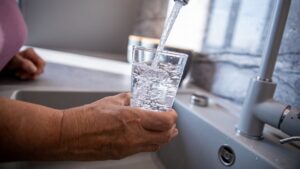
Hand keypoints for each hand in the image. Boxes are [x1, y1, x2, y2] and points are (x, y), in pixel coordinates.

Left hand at [3, 48, 44, 79]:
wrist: (1, 61)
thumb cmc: (6, 59)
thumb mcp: (15, 61)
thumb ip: (25, 64)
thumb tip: (35, 69)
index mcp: (31, 52)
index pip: (42, 63)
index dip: (38, 70)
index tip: (33, 74)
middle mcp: (31, 56)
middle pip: (39, 68)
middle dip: (32, 73)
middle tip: (23, 75)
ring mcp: (29, 62)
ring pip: (35, 72)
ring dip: (28, 75)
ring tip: (19, 74)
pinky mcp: (26, 67)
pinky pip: (31, 73)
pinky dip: (26, 76)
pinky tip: (19, 74)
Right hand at [60, 93, 177, 159]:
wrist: (68, 135)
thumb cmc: (85, 117)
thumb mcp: (110, 101)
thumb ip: (128, 99)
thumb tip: (136, 98)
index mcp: (132, 119)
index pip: (164, 121)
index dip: (172, 116)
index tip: (171, 112)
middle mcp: (133, 135)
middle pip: (165, 136)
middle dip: (172, 128)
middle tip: (171, 122)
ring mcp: (128, 148)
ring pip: (156, 145)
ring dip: (163, 137)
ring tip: (162, 129)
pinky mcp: (121, 155)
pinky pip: (142, 149)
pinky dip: (149, 142)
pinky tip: (145, 135)